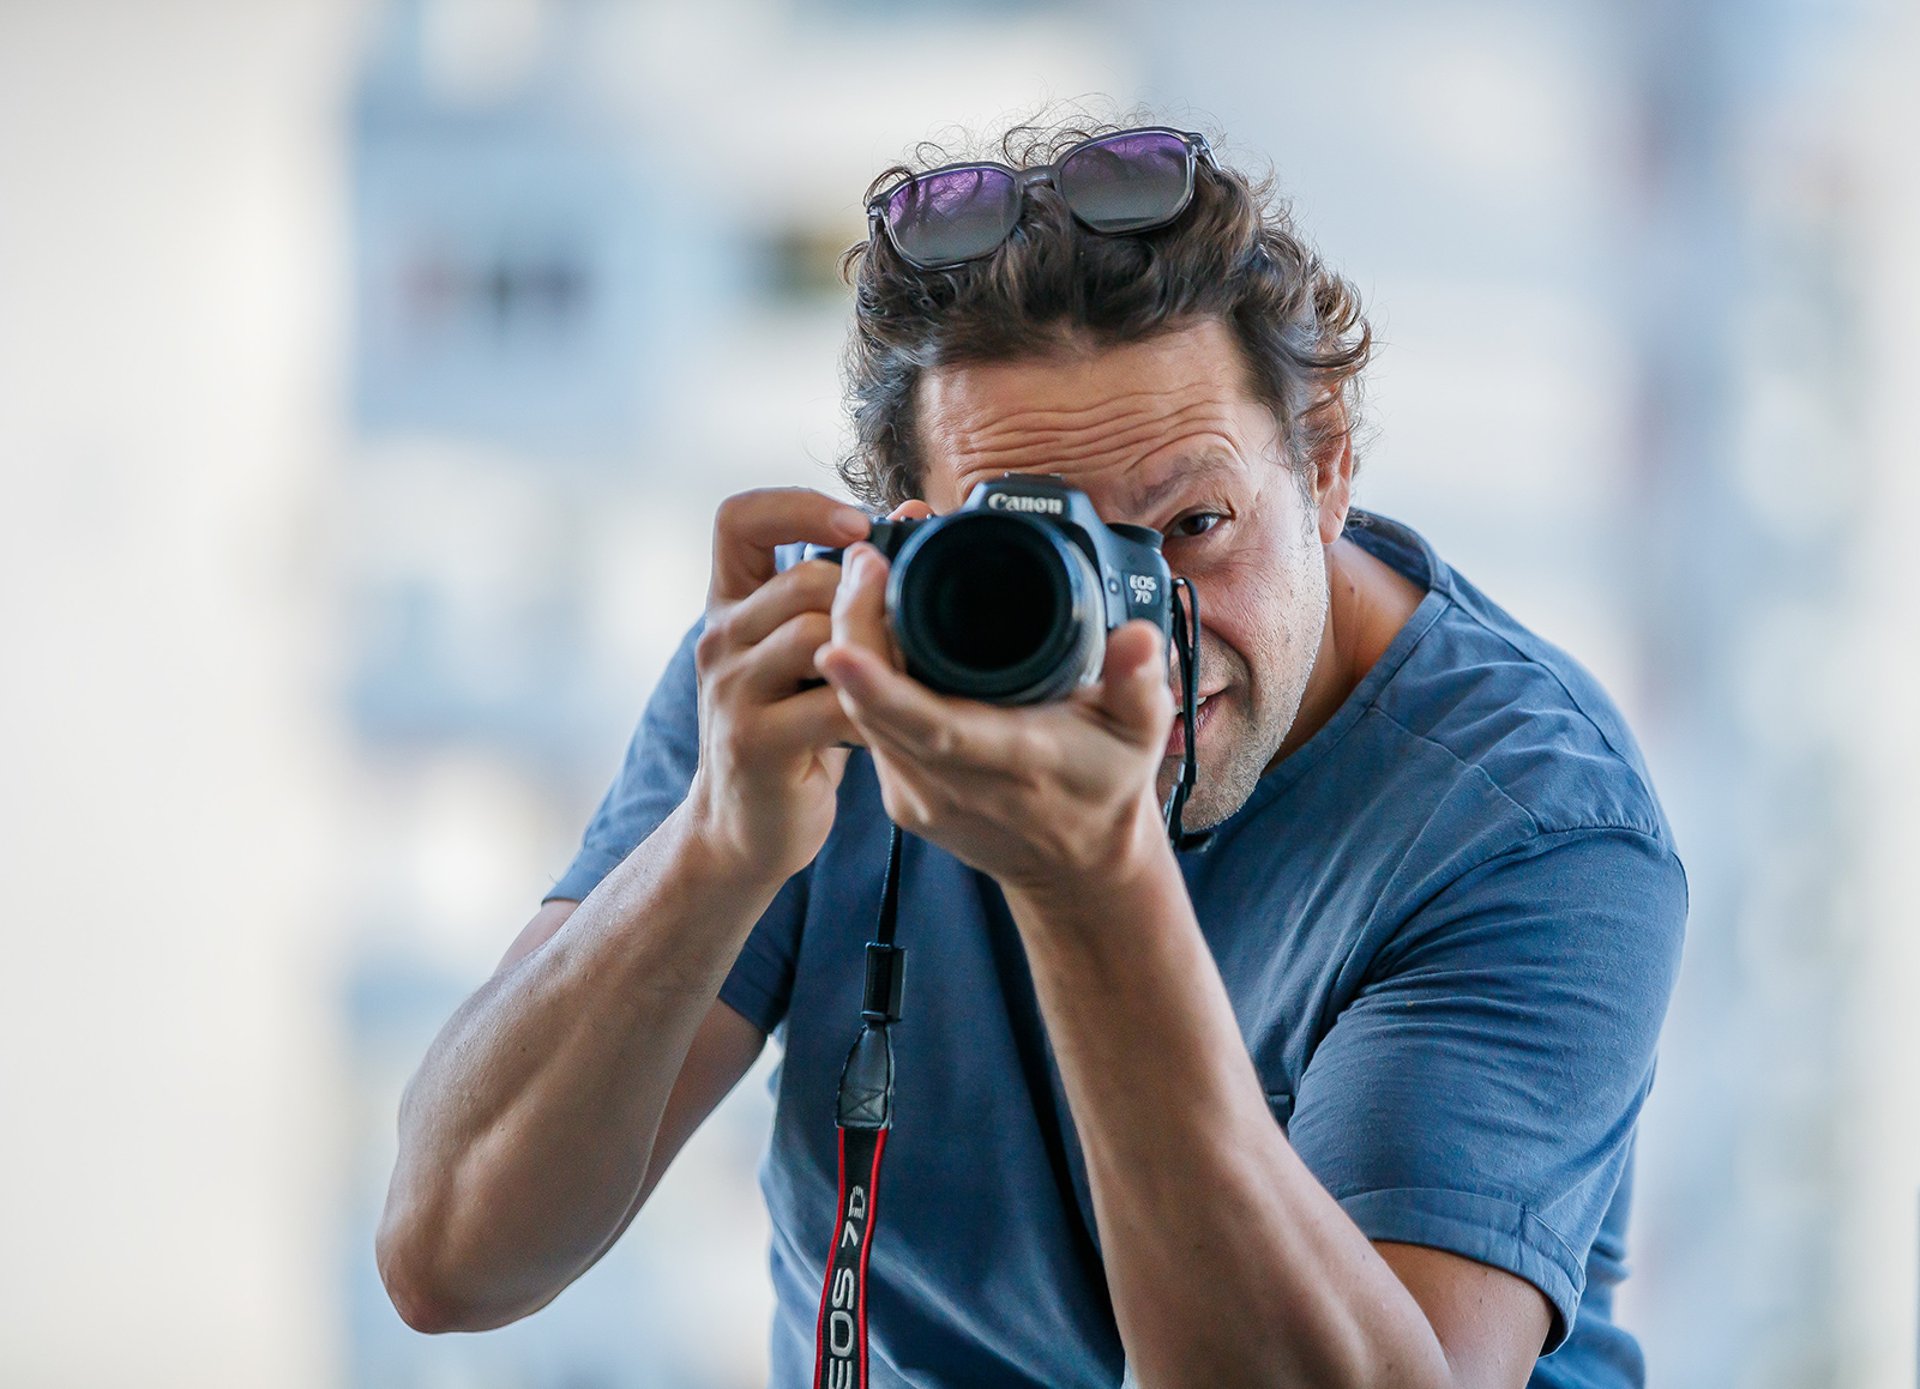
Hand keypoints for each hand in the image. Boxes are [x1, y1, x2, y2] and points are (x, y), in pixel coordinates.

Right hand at [683, 487, 873, 884]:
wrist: (743, 830)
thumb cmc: (791, 734)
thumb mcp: (807, 656)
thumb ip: (843, 592)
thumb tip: (914, 512)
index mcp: (729, 607)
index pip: (738, 519)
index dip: (799, 507)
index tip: (857, 527)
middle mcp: (718, 640)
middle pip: (803, 581)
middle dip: (868, 600)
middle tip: (911, 631)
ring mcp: (730, 690)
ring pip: (819, 634)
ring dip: (881, 652)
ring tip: (908, 676)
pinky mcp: (755, 741)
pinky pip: (834, 701)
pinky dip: (877, 705)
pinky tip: (894, 720)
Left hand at [813, 536, 1175, 900]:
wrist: (1077, 867)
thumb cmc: (1106, 787)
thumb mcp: (1140, 733)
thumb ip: (1141, 682)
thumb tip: (1137, 635)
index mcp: (1012, 762)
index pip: (932, 726)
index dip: (880, 687)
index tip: (839, 645)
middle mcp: (954, 786)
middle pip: (875, 709)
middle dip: (855, 631)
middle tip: (863, 560)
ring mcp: (919, 796)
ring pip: (860, 717)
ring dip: (852, 647)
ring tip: (863, 578)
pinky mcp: (902, 798)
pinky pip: (865, 731)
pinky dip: (859, 680)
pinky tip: (863, 632)